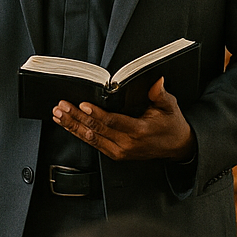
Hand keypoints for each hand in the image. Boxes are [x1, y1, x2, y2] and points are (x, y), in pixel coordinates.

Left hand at [52, 78, 195, 161]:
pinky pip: (94, 144)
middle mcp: (127, 144)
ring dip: (72, 126)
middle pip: (96, 130)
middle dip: (76, 117)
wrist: (176, 147)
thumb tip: (157, 81)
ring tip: (59, 114)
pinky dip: (78, 134)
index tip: (82, 105)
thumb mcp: (170, 107)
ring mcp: (120, 151)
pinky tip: (67, 125)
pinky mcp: (116, 154)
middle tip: (62, 106)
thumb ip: (160, 94)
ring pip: (91, 139)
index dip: (96, 114)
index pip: (113, 122)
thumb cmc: (171, 125)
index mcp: (139, 130)